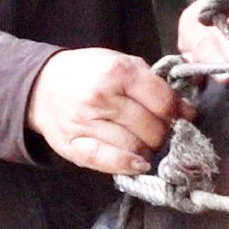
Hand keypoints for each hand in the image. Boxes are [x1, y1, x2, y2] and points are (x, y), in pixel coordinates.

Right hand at [25, 48, 193, 174]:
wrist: (42, 85)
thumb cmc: (89, 73)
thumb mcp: (121, 63)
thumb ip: (153, 83)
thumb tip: (186, 110)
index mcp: (117, 72)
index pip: (163, 101)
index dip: (179, 112)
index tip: (184, 117)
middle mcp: (102, 97)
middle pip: (152, 127)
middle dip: (165, 132)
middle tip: (163, 130)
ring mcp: (86, 123)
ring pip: (135, 146)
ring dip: (149, 149)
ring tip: (148, 142)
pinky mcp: (74, 145)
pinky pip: (106, 160)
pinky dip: (128, 165)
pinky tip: (139, 164)